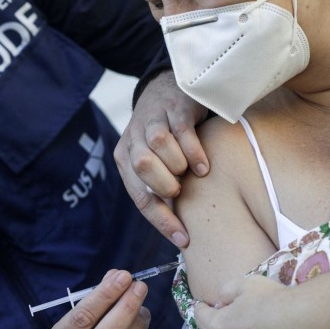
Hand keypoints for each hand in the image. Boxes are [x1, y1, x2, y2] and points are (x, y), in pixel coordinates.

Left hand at [114, 70, 208, 248]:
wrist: (167, 89)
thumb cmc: (165, 138)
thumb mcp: (154, 162)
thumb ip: (159, 188)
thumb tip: (179, 233)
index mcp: (125, 158)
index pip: (140, 196)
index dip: (162, 220)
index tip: (184, 239)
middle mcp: (135, 138)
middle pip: (142, 166)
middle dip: (164, 184)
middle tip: (180, 188)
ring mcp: (154, 120)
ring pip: (159, 145)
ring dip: (177, 165)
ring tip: (192, 173)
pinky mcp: (175, 108)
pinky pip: (182, 131)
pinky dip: (194, 151)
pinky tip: (204, 166)